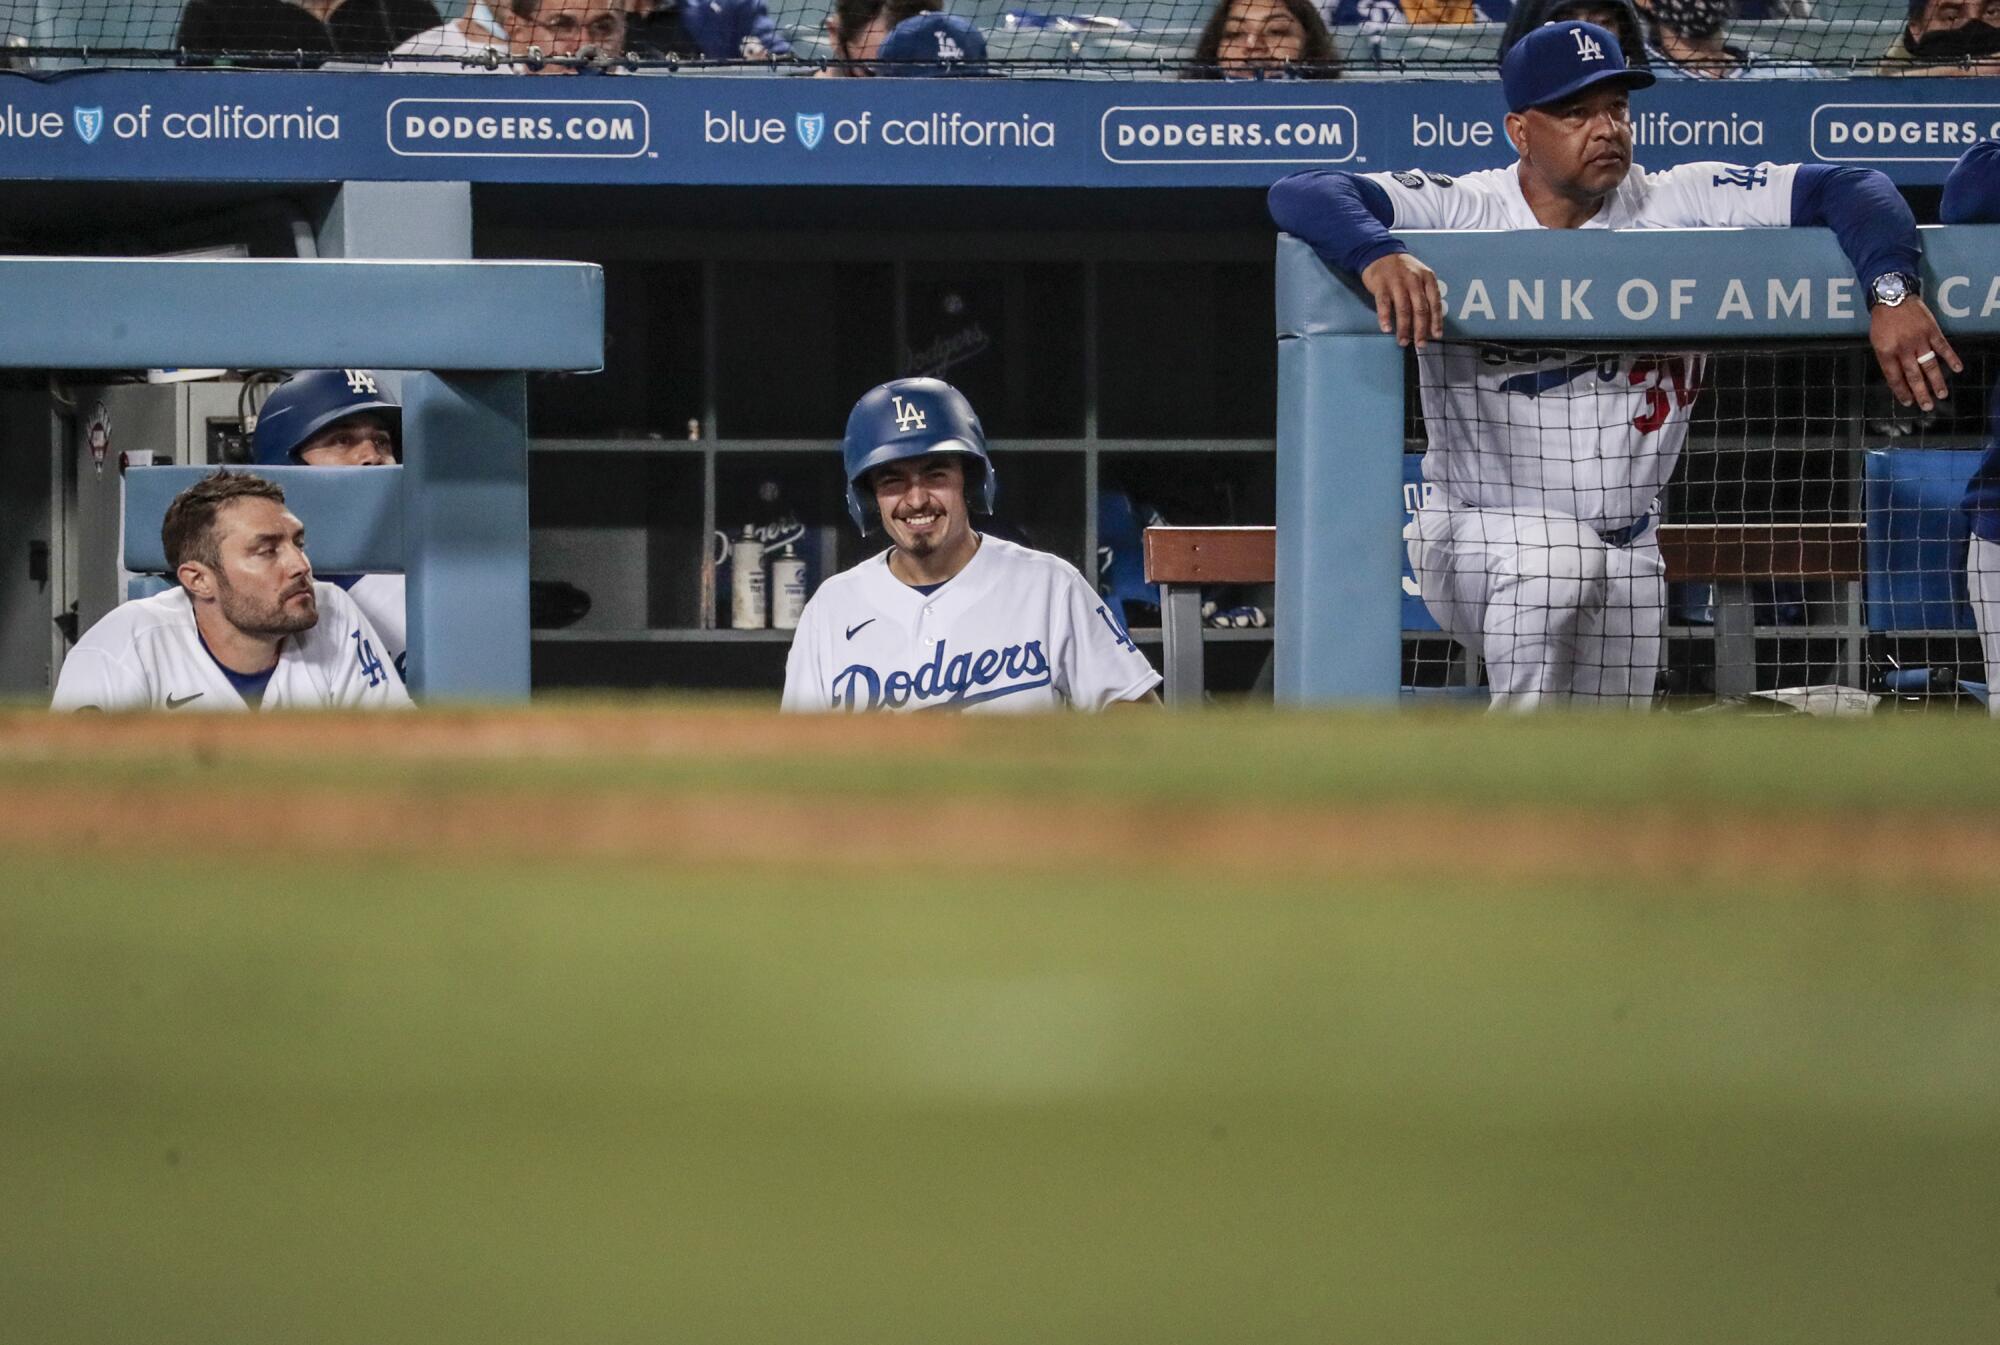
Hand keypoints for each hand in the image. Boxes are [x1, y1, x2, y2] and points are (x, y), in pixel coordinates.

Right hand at [1360, 252, 1443, 349]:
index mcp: (1427, 278)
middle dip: (1421, 329)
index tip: (1436, 336)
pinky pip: (1384, 304)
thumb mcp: (1420, 276)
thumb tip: (1430, 322)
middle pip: (1420, 309)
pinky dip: (1385, 318)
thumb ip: (1426, 295)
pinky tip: (1386, 329)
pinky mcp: (1381, 285)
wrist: (1380, 253)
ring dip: (1404, 328)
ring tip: (1403, 342)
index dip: (1436, 321)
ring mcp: (1397, 282)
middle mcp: (1414, 280)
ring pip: (1403, 309)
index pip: (1435, 303)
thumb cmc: (1403, 270)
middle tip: (1420, 344)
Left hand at [1870, 297, 1960, 411]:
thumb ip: (1887, 359)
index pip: (1894, 378)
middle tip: (1927, 406)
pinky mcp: (1932, 331)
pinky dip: (1951, 358)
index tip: (1908, 402)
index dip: (1901, 391)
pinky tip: (1957, 369)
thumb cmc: (1882, 322)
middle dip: (1921, 392)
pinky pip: (1943, 347)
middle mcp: (1904, 349)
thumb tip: (1897, 377)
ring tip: (1942, 394)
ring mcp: (1919, 340)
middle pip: (1914, 376)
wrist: (1893, 297)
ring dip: (1936, 381)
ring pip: (1929, 365)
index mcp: (1886, 353)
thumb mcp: (1876, 342)